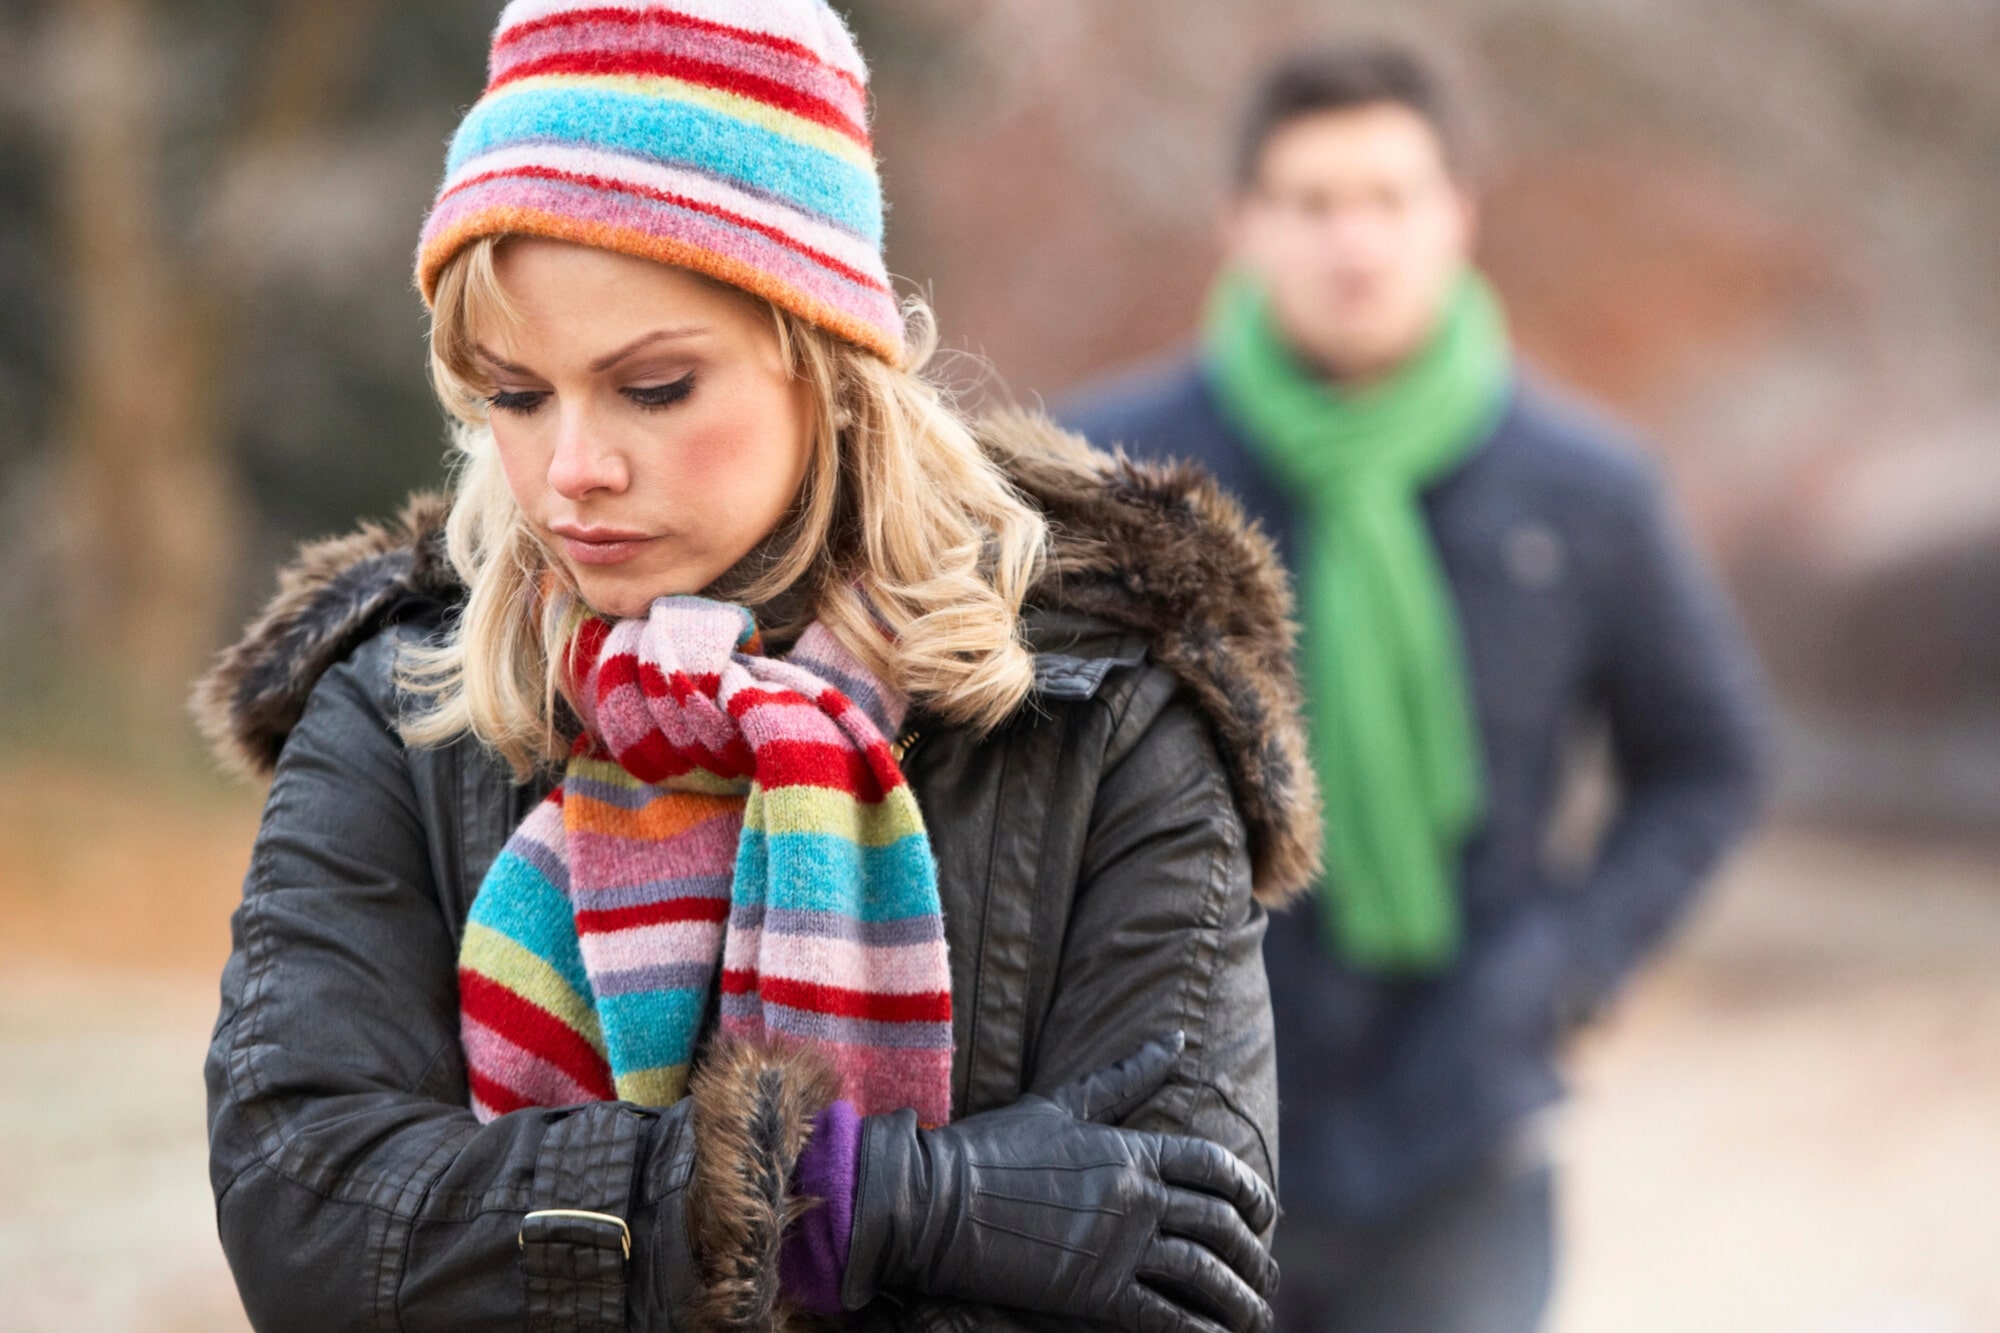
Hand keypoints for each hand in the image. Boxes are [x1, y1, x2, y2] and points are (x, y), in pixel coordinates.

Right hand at [843, 1033, 1277, 1331]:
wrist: (934, 1199)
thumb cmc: (991, 1147)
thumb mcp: (1062, 1102)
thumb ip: (1124, 1075)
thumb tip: (1174, 1038)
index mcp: (1130, 1148)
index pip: (1214, 1164)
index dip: (1249, 1190)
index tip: (1264, 1211)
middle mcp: (1135, 1195)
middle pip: (1219, 1222)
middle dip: (1253, 1252)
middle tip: (1266, 1273)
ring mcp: (1118, 1245)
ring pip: (1204, 1272)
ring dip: (1239, 1298)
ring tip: (1255, 1315)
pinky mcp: (1094, 1291)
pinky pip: (1164, 1315)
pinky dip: (1199, 1330)